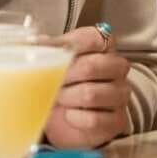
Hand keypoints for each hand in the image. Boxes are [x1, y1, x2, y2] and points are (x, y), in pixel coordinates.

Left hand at [44, 24, 130, 148]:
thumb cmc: (66, 84)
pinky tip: (69, 114)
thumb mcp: (56, 62)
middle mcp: (116, 68)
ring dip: (67, 98)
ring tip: (58, 98)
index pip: (93, 37)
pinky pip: (93, 119)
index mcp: (103, 47)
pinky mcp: (118, 120)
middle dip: (64, 76)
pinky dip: (74, 118)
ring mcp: (120, 94)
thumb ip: (50, 49)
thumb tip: (36, 41)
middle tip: (50, 81)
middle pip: (90, 66)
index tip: (48, 51)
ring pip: (90, 94)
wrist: (71, 117)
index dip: (68, 44)